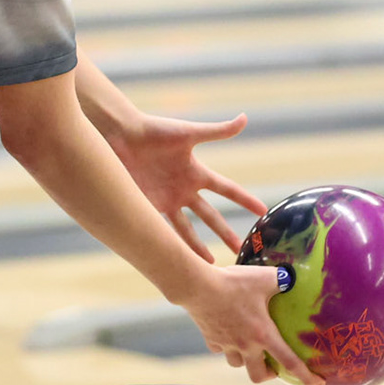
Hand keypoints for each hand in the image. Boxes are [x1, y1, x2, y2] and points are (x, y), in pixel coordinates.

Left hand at [106, 111, 263, 260]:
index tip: (263, 212)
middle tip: (239, 250)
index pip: (228, 190)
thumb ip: (217, 131)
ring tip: (208, 266)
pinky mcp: (147, 205)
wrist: (120, 136)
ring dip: (197, 247)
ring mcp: (166, 199)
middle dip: (225, 233)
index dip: (245, 200)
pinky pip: (161, 229)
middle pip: (210, 216)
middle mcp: (184, 189)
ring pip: (187, 230)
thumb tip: (244, 118)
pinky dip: (168, 243)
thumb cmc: (155, 130)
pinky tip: (174, 259)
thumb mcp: (189, 133)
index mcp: (196, 172)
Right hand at [176, 263, 323, 384]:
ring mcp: (227, 344)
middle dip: (268, 374)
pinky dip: (226, 346)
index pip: (290, 362)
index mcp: (263, 335)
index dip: (306, 377)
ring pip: (237, 364)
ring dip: (245, 360)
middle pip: (258, 375)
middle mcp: (245, 345)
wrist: (198, 287)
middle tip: (272, 364)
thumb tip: (291, 278)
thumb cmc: (233, 283)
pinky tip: (228, 333)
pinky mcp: (211, 338)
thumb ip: (281, 280)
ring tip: (249, 347)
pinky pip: (220, 349)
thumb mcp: (264, 277)